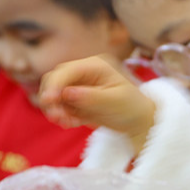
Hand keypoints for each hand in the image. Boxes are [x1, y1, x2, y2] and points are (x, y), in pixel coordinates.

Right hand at [39, 55, 155, 151]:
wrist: (140, 121)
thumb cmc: (133, 107)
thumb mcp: (115, 101)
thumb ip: (91, 97)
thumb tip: (67, 92)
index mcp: (95, 66)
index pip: (66, 71)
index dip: (55, 84)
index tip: (49, 100)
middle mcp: (84, 73)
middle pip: (55, 80)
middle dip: (51, 98)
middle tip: (56, 117)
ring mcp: (79, 87)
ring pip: (55, 94)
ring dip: (55, 108)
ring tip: (65, 122)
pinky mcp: (76, 101)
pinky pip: (61, 107)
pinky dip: (62, 115)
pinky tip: (71, 124)